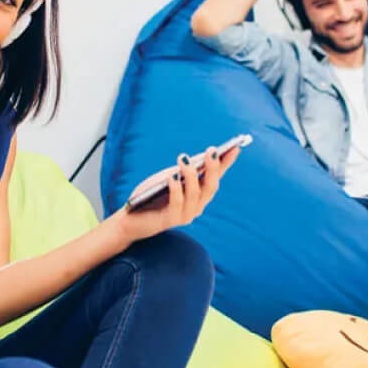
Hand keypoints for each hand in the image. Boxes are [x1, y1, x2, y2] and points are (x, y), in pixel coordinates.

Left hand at [108, 144, 240, 243]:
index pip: (216, 176)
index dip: (226, 163)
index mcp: (199, 194)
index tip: (235, 147)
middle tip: (211, 151)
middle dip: (212, 168)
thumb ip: (185, 170)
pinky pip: (176, 204)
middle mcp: (197, 205)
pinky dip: (175, 190)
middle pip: (210, 187)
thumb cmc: (153, 194)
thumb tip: (202, 156)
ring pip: (194, 195)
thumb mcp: (170, 177)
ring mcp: (186, 215)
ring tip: (183, 160)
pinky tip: (172, 177)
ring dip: (190, 176)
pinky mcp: (170, 220)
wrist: (132, 218)